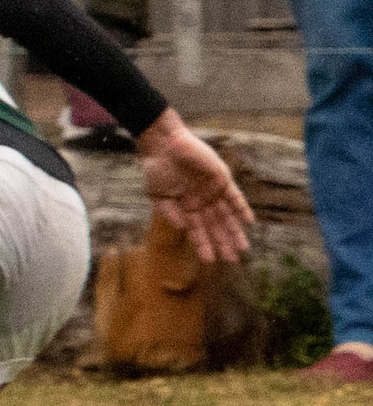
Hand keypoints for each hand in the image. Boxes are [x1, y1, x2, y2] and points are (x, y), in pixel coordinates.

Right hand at [136, 109, 252, 264]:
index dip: (203, 245)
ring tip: (242, 248)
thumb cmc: (157, 168)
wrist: (163, 144)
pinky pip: (235, 196)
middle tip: (232, 259)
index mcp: (186, 206)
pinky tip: (248, 221)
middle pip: (215, 225)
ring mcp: (213, 190)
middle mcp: (202, 201)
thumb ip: (170, 212)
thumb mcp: (158, 195)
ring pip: (227, 215)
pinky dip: (241, 208)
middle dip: (223, 242)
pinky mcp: (222, 178)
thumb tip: (184, 228)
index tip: (209, 261)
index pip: (197, 229)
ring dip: (235, 231)